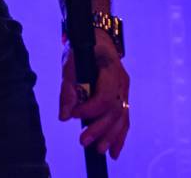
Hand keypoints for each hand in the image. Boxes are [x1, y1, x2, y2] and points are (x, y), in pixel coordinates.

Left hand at [59, 27, 130, 158]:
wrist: (98, 39)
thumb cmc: (82, 48)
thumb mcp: (70, 62)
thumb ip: (68, 89)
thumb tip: (65, 116)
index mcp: (110, 67)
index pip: (106, 95)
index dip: (90, 109)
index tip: (74, 114)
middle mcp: (122, 80)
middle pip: (115, 110)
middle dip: (100, 128)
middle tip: (83, 141)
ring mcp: (125, 89)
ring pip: (122, 117)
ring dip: (110, 136)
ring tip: (98, 150)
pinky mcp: (124, 97)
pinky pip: (125, 119)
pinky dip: (119, 136)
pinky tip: (114, 151)